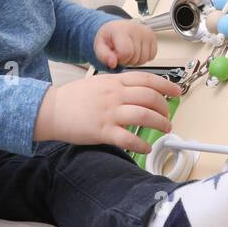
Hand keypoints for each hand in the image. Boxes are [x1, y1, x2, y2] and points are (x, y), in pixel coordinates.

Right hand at [33, 71, 182, 154]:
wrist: (51, 109)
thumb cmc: (72, 98)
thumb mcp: (98, 82)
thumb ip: (117, 84)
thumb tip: (137, 90)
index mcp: (114, 81)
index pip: (147, 79)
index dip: (166, 85)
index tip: (176, 92)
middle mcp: (114, 94)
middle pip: (150, 97)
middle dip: (164, 108)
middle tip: (168, 116)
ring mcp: (109, 112)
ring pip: (144, 116)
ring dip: (159, 123)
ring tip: (164, 129)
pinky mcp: (102, 131)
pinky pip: (129, 138)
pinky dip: (141, 144)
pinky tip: (146, 147)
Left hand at [93, 19, 157, 70]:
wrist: (116, 27)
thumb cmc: (109, 36)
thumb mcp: (99, 46)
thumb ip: (103, 56)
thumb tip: (112, 63)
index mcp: (122, 30)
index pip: (126, 53)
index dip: (119, 59)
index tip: (115, 54)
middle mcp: (137, 29)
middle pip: (136, 58)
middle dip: (127, 60)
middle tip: (121, 52)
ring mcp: (147, 33)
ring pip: (144, 60)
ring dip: (135, 60)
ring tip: (128, 51)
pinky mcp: (153, 37)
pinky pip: (151, 56)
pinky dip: (143, 57)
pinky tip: (136, 51)